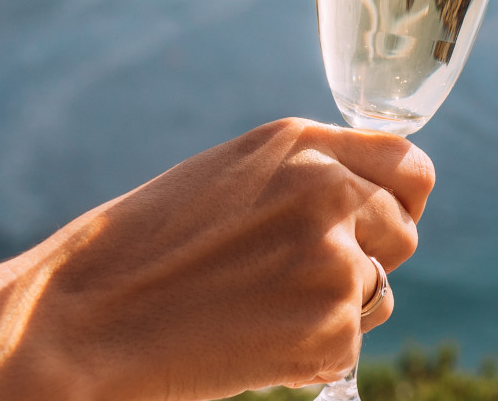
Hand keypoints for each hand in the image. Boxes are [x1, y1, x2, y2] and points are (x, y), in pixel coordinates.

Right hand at [0, 118, 432, 399]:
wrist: (86, 320)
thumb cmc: (146, 250)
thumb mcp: (232, 177)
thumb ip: (309, 175)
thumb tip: (381, 199)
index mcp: (303, 145)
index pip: (411, 167)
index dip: (401, 199)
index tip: (381, 219)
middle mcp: (329, 192)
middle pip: (404, 232)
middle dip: (366, 257)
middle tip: (290, 277)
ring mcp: (335, 262)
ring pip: (380, 291)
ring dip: (336, 307)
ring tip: (257, 306)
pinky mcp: (332, 329)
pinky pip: (350, 344)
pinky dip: (310, 353)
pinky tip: (250, 340)